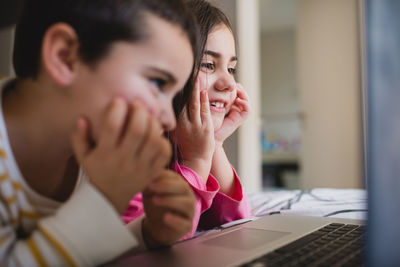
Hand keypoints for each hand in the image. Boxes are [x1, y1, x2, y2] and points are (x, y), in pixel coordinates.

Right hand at [71, 98, 170, 213]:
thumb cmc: (97, 171)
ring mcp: (141, 167)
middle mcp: (123, 160)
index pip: (111, 127)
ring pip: (153, 139)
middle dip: (139, 111)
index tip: (118, 100)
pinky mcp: (153, 171)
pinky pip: (164, 152)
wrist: (110, 199)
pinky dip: (163, 139)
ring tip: (148, 117)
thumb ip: (79, 137)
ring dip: (153, 123)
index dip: (116, 110)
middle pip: (137, 130)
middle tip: (138, 104)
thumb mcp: (83, 156)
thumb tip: (82, 118)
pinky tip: (155, 134)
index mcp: (105, 154)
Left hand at [142, 170, 194, 247]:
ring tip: (155, 200)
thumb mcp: (150, 194)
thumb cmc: (156, 206)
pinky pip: (184, 223)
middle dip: (167, 186)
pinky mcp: (187, 226)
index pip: (175, 177)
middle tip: (151, 187)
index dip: (162, 176)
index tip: (148, 179)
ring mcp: (189, 212)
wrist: (159, 226)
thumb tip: (144, 176)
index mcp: (180, 185)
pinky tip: (165, 217)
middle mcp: (188, 196)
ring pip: (187, 204)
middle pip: (183, 187)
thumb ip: (149, 185)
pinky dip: (175, 220)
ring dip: (170, 200)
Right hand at [172, 77, 213, 180]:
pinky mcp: (206, 128)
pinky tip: (203, 91)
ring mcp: (195, 126)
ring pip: (194, 105)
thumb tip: (159, 107)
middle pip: (184, 102)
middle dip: (186, 86)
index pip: (174, 104)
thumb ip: (167, 120)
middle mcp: (183, 124)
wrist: (195, 160)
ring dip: (195, 90)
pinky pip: (204, 111)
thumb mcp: (172, 132)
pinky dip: (204, 100)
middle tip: (187, 71)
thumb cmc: (183, 146)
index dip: (175, 91)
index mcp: (174, 124)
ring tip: (197, 77)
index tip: (175, 78)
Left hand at [214, 83, 250, 143]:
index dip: (233, 87)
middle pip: (242, 95)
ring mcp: (238, 114)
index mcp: (228, 105)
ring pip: (246, 100)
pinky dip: (245, 103)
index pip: (234, 92)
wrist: (210, 134)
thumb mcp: (210, 105)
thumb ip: (212, 96)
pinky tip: (237, 99)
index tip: (227, 82)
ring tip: (236, 89)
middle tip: (234, 84)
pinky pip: (248, 109)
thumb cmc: (207, 120)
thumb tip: (209, 83)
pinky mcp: (240, 119)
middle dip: (239, 88)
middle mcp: (234, 109)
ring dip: (243, 94)